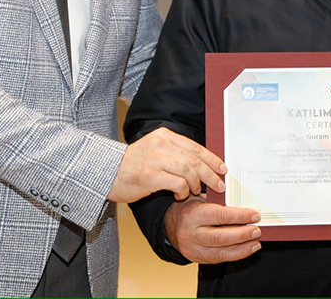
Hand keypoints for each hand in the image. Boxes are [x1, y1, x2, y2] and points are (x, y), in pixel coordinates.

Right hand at [108, 127, 226, 202]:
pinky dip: (183, 191)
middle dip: (210, 173)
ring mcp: (156, 159)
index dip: (212, 159)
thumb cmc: (133, 165)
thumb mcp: (154, 150)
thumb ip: (175, 153)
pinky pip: (178, 184)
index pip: (195, 146)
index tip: (222, 168)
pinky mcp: (151, 176)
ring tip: (195, 191)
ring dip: (196, 184)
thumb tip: (201, 164)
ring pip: (189, 171)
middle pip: (195, 159)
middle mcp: (161, 144)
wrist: (107, 173)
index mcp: (164, 135)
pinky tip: (180, 195)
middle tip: (219, 184)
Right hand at [164, 196, 261, 263]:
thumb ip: (217, 202)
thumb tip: (244, 205)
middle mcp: (191, 233)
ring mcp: (193, 248)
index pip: (219, 216)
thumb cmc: (187, 208)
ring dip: (242, 248)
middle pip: (221, 237)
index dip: (239, 216)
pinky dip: (235, 255)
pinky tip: (246, 249)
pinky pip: (218, 259)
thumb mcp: (198, 198)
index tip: (254, 215)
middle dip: (243, 234)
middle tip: (257, 230)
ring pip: (221, 252)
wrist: (168, 225)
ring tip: (256, 242)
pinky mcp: (196, 258)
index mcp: (193, 215)